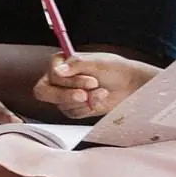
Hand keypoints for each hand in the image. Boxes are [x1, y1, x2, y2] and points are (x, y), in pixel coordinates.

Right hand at [33, 52, 158, 118]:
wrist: (130, 85)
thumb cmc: (114, 68)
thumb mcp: (97, 63)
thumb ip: (76, 65)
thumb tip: (56, 72)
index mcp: (60, 63)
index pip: (51, 76)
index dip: (68, 82)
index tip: (91, 81)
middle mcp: (58, 79)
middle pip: (45, 93)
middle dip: (67, 95)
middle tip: (86, 95)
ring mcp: (64, 94)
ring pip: (62, 104)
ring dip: (85, 100)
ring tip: (102, 91)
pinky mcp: (73, 108)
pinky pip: (72, 113)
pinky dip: (88, 108)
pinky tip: (100, 99)